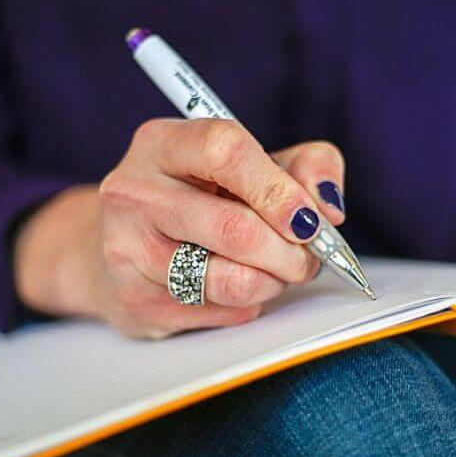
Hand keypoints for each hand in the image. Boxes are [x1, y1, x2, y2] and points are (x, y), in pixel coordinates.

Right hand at [13, 119, 346, 337]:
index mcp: (162, 143)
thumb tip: (329, 207)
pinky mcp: (135, 301)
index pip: (224, 150)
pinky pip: (220, 313)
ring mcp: (127, 250)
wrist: (127, 246)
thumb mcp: (254, 165)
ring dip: (273, 282)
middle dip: (290, 251)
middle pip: (234, 227)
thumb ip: (306, 168)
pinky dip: (248, 305)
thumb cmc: (202, 198)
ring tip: (275, 272)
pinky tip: (238, 289)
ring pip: (230, 280)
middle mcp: (134, 192)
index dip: (278, 188)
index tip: (309, 218)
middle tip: (307, 257)